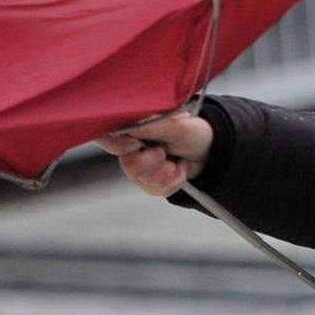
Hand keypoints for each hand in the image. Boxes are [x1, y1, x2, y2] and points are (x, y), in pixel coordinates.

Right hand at [94, 111, 213, 196]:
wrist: (208, 150)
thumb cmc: (191, 131)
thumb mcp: (177, 124)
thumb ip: (153, 125)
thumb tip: (133, 125)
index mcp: (133, 126)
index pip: (106, 136)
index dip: (116, 145)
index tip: (135, 145)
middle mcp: (130, 146)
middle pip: (128, 165)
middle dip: (151, 164)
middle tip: (163, 153)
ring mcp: (138, 165)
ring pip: (141, 180)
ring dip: (165, 173)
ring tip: (176, 163)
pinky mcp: (148, 181)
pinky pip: (154, 190)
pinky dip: (172, 183)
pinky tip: (178, 170)